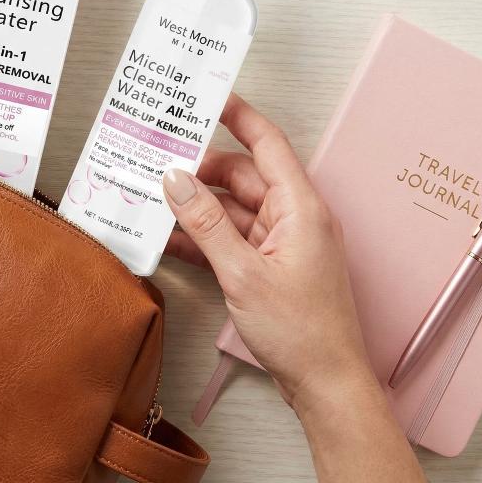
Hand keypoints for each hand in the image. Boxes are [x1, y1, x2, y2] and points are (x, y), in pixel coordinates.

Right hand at [162, 94, 373, 411]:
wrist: (326, 385)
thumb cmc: (301, 331)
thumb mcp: (243, 272)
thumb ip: (206, 223)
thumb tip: (175, 180)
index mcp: (299, 206)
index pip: (266, 143)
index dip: (238, 115)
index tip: (208, 97)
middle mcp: (292, 216)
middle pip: (241, 176)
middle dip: (201, 169)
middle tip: (160, 161)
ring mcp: (280, 241)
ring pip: (232, 207)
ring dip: (197, 206)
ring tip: (155, 198)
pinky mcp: (268, 263)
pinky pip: (231, 237)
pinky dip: (204, 236)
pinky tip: (171, 237)